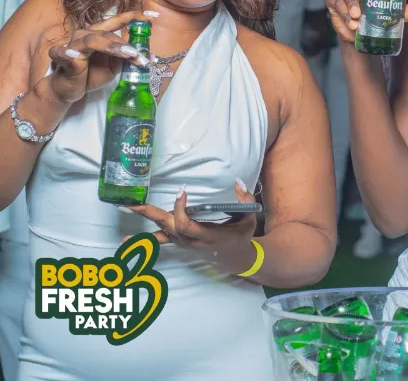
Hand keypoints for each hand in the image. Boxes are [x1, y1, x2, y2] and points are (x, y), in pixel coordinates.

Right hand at [46, 10, 156, 104]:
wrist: (69, 89)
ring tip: (129, 55)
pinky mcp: (61, 58)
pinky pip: (61, 53)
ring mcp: (73, 45)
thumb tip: (150, 57)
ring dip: (112, 47)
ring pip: (93, 40)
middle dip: (127, 45)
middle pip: (109, 33)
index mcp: (100, 34)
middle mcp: (86, 35)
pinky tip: (71, 55)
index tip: (153, 15)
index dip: (134, 16)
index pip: (117, 21)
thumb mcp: (114, 66)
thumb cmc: (91, 74)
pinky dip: (65, 53)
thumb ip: (127, 58)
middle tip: (142, 56)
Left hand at [125, 180, 256, 266]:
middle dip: (149, 213)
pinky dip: (142, 240)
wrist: (235, 259)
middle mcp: (191, 241)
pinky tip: (124, 241)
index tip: (182, 190)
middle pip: (166, 226)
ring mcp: (183, 243)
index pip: (186, 224)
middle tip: (132, 202)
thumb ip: (245, 200)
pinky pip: (159, 240)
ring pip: (160, 231)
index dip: (180, 208)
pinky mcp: (180, 242)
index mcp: (207, 236)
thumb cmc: (241, 237)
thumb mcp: (248, 219)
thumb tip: (237, 181)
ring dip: (143, 220)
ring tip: (124, 209)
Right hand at [325, 0, 407, 47]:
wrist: (359, 32)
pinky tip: (352, 23)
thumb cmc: (374, 14)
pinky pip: (336, 4)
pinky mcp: (332, 2)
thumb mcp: (388, 11)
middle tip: (361, 2)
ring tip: (357, 16)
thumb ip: (399, 10)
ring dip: (351, 3)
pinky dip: (345, 15)